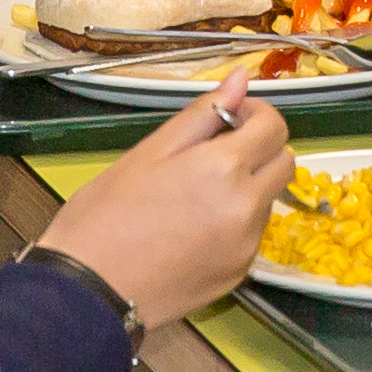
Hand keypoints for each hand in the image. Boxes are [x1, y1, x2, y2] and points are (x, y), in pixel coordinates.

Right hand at [34, 69, 293, 325]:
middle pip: (284, 163)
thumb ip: (202, 114)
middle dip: (259, 149)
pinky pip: (250, 236)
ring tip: (193, 197)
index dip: (255, 115)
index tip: (228, 119)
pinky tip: (191, 230)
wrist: (87, 292)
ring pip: (268, 200)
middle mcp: (247, 207)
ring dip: (247, 188)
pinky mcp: (238, 274)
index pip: (275, 127)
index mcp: (225, 168)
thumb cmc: (104, 215)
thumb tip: (240, 79)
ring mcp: (246, 245)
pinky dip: (234, 224)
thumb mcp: (148, 152)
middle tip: (214, 153)